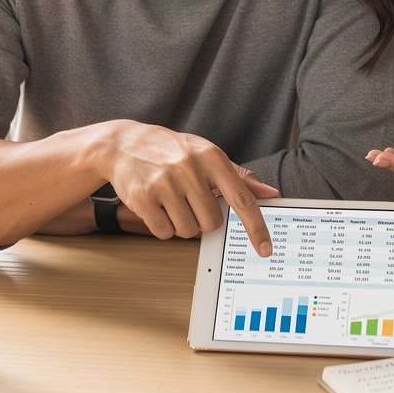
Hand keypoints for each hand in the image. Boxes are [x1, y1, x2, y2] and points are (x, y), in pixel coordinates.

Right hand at [102, 122, 278, 256]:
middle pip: (212, 223)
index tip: (265, 248)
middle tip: (189, 200)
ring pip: (188, 231)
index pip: (241, 198)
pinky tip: (156, 205)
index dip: (255, 226)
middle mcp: (190, 168)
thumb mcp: (206, 154)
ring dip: (182, 223)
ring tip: (171, 199)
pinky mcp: (143, 198)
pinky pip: (164, 233)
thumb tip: (270, 193)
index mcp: (211, 157)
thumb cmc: (172, 151)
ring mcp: (165, 183)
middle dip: (202, 219)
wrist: (124, 143)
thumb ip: (238, 176)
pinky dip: (163, 226)